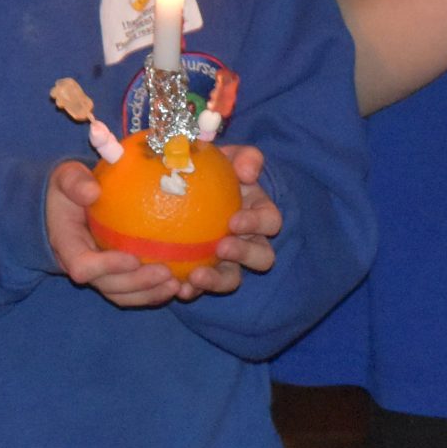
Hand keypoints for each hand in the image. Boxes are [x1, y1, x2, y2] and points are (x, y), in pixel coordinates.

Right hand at [44, 160, 183, 307]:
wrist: (68, 203)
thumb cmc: (70, 188)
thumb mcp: (66, 177)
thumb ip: (75, 182)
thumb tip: (92, 191)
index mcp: (67, 244)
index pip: (83, 266)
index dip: (107, 267)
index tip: (133, 258)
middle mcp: (81, 265)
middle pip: (107, 285)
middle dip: (137, 283)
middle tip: (166, 272)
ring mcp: (98, 274)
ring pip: (121, 295)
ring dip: (149, 294)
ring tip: (176, 285)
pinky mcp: (114, 276)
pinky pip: (132, 293)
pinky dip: (153, 293)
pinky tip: (178, 285)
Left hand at [177, 145, 284, 300]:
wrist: (184, 186)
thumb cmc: (212, 170)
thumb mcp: (227, 158)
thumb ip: (244, 157)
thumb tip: (248, 170)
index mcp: (259, 213)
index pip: (269, 221)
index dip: (257, 223)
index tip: (234, 221)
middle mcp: (250, 242)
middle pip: (262, 257)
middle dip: (244, 255)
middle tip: (221, 248)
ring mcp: (229, 262)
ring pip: (233, 278)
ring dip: (217, 280)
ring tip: (195, 277)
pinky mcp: (207, 275)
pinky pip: (203, 288)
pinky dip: (193, 290)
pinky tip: (177, 288)